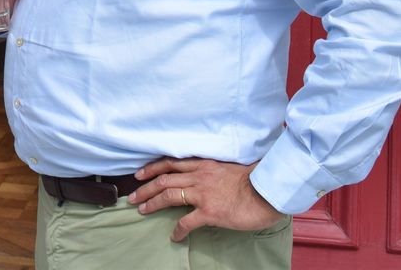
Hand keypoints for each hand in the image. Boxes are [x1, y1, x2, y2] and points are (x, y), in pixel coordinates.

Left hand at [127, 157, 283, 241]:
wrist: (268, 191)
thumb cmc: (253, 180)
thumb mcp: (227, 168)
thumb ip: (212, 171)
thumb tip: (204, 177)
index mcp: (203, 165)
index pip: (170, 163)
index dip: (152, 168)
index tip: (139, 174)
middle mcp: (199, 176)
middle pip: (164, 179)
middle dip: (145, 188)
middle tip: (132, 197)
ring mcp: (203, 193)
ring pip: (169, 195)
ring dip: (152, 203)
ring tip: (142, 210)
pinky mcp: (210, 212)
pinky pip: (187, 221)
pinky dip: (178, 229)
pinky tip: (174, 236)